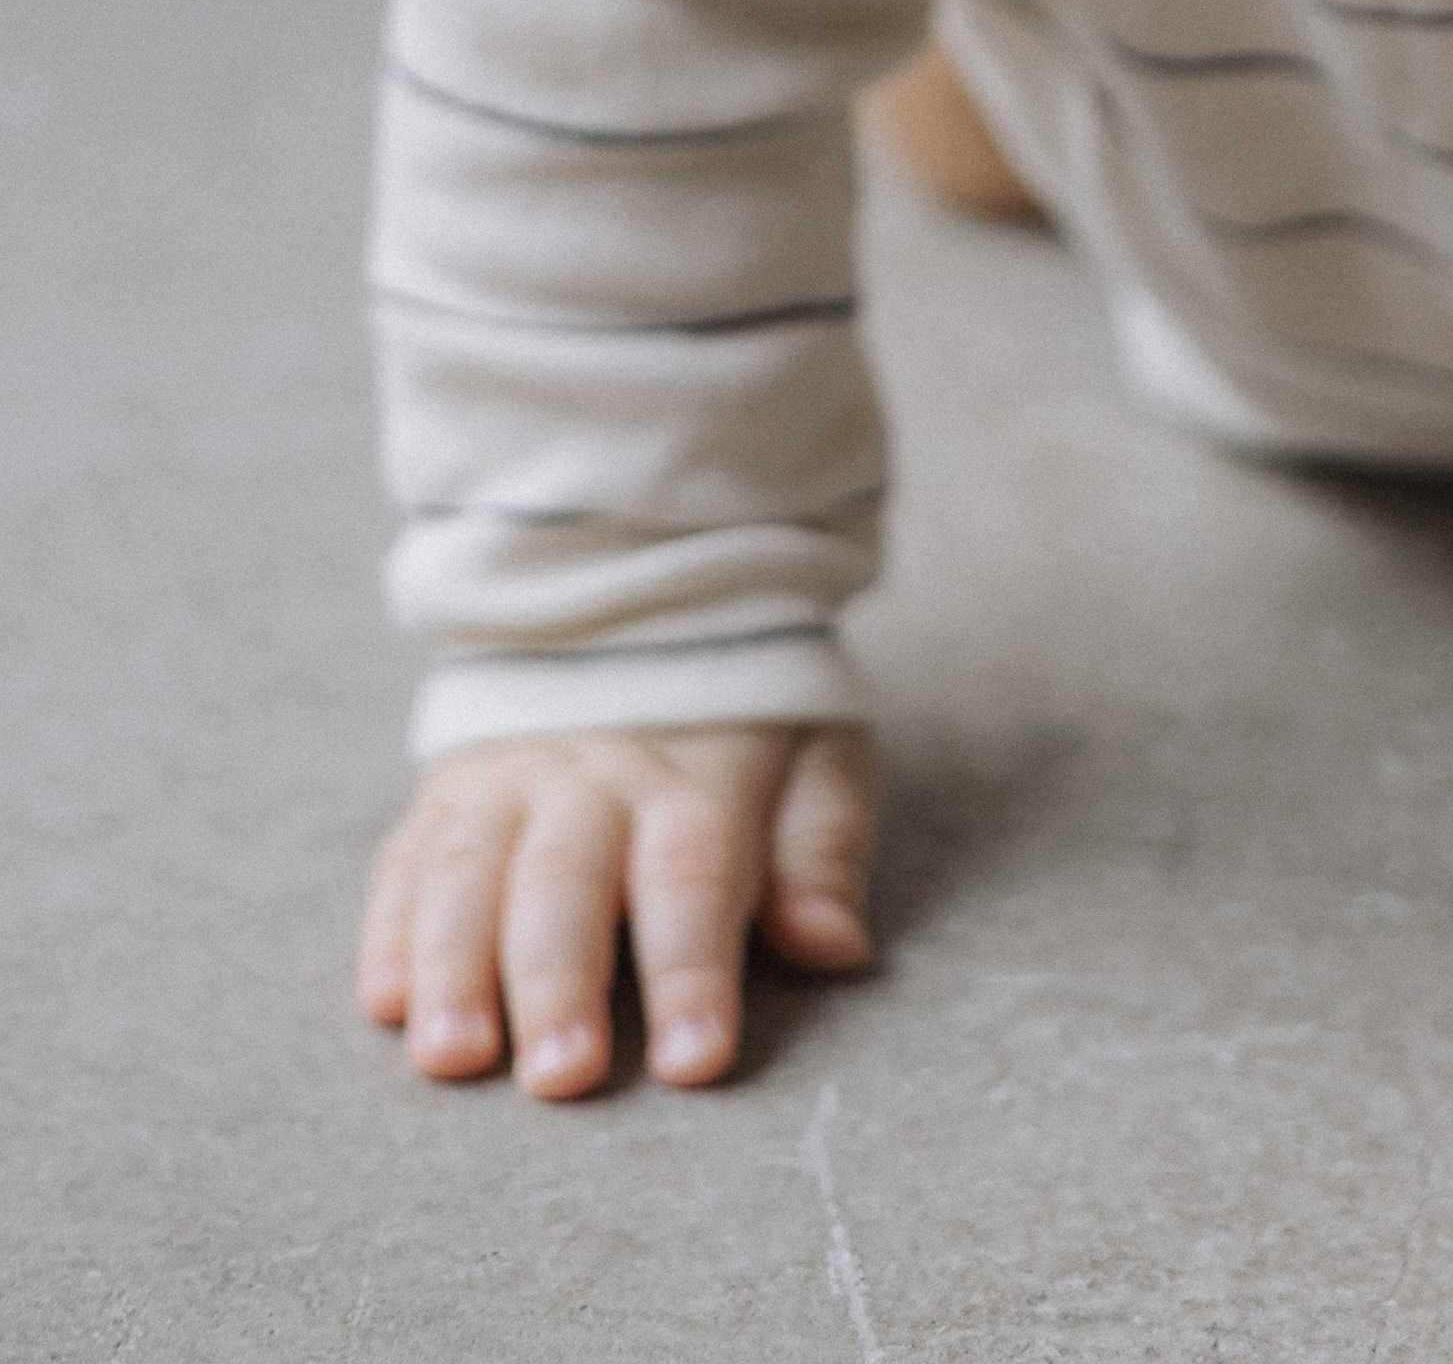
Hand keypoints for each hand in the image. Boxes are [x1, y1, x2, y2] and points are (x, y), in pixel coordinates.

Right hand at [358, 721, 876, 1098]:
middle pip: (569, 881)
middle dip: (561, 982)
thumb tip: (835, 946)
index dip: (693, 971)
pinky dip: (390, 929)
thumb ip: (824, 850)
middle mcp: (592, 778)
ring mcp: (508, 782)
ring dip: (456, 965)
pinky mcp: (447, 793)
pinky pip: (407, 857)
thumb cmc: (746, 722)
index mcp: (697, 779)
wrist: (642, 607)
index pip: (694, 878)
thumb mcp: (818, 757)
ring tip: (453, 1058)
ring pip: (470, 869)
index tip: (694, 1062)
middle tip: (561, 1077)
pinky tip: (385, 1003)